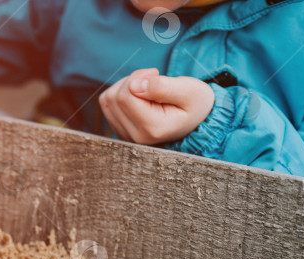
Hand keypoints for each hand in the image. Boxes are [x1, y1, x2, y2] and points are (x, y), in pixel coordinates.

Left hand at [99, 68, 214, 144]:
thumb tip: (133, 85)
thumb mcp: (189, 91)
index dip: (139, 77)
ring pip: (108, 100)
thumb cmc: (195, 103)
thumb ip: (163, 87)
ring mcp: (125, 136)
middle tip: (153, 80)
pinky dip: (120, 94)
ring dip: (125, 86)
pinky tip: (139, 96)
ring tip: (147, 89)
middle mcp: (134, 137)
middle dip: (132, 80)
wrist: (196, 120)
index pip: (126, 96)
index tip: (157, 75)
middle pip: (114, 97)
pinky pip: (107, 105)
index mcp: (152, 129)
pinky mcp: (119, 131)